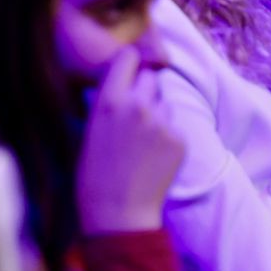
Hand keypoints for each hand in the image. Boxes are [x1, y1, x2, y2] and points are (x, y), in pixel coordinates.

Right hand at [76, 49, 183, 233]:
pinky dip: (167, 134)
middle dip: (144, 88)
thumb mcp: (90, 130)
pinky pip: (175, 125)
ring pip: (164, 101)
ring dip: (157, 111)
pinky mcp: (180, 139)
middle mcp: (139, 105)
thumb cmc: (93, 176)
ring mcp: (163, 122)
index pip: (129, 57)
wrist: (118, 213)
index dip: (129, 63)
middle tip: (135, 110)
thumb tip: (118, 82)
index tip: (128, 70)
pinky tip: (154, 155)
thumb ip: (106, 102)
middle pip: (151, 77)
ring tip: (143, 138)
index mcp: (111, 100)